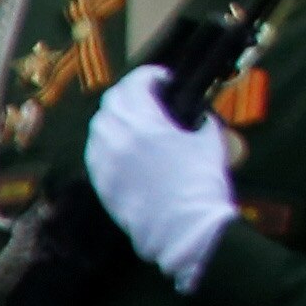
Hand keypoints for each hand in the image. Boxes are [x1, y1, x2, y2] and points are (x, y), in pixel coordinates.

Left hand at [85, 67, 238, 291]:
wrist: (184, 230)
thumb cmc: (203, 184)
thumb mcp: (210, 142)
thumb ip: (200, 120)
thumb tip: (197, 112)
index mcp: (146, 124)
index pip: (136, 84)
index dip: (149, 76)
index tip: (163, 78)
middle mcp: (118, 138)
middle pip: (111, 101)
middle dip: (129, 93)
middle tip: (147, 97)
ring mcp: (105, 161)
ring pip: (98, 126)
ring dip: (115, 117)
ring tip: (134, 123)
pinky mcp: (100, 181)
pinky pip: (96, 151)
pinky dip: (108, 142)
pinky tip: (125, 149)